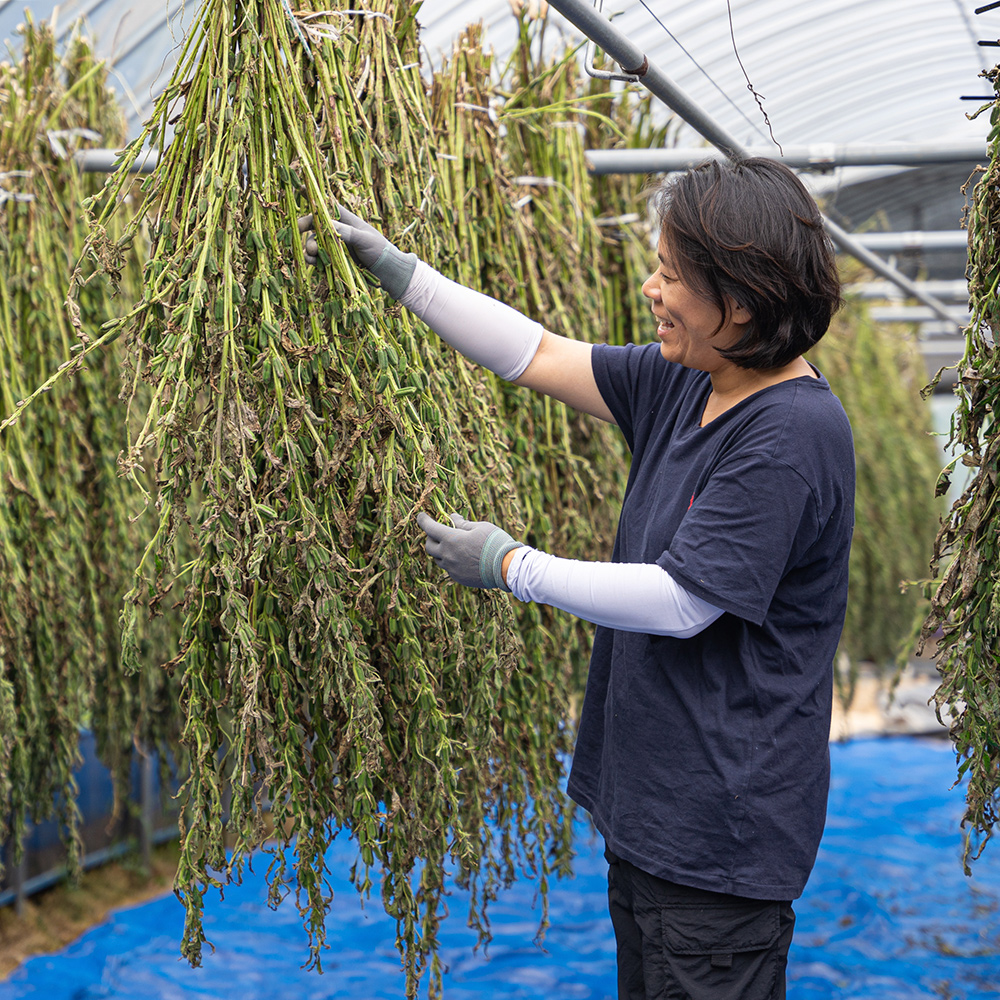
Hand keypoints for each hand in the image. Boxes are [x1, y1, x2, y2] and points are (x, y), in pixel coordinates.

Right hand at [297, 204, 416, 299]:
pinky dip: (313, 260)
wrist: (387, 273)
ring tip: (311, 254)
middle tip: (300, 231)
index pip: (328, 206)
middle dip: (306, 227)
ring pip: (314, 243)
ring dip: (309, 247)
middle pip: (315, 225)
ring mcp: (335, 247)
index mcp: (346, 221)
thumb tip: (328, 224)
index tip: (300, 189)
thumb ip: (348, 232)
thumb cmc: (380, 250)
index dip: (314, 198)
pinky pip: (318, 259)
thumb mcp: (365, 239)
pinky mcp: (334, 261)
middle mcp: (338, 232)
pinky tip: (313, 263)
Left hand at [417, 512, 523, 590]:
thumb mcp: (480, 527)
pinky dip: (450, 561)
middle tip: (438, 532)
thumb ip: (463, 524)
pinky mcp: (458, 578)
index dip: (423, 520)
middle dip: (430, 537)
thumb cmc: (495, 543)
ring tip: (452, 545)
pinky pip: (448, 568)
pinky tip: (462, 557)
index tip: (421, 516)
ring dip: (440, 550)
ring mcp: (452, 568)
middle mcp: (447, 555)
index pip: (430, 528)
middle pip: (429, 546)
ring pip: (438, 559)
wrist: (507, 567)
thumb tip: (452, 518)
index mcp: (451, 539)